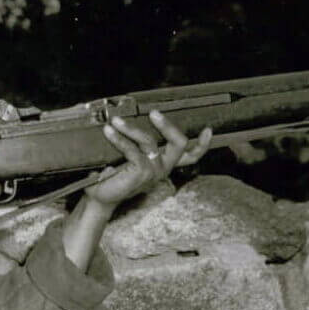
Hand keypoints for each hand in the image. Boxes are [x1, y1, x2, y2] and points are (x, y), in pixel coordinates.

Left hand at [87, 110, 212, 205]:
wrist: (100, 196)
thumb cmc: (113, 175)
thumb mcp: (128, 156)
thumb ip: (134, 143)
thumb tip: (128, 117)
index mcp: (164, 164)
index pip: (190, 157)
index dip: (202, 145)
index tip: (208, 130)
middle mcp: (163, 168)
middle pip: (180, 144)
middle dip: (168, 126)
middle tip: (154, 113)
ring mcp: (154, 172)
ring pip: (150, 141)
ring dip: (130, 128)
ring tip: (115, 121)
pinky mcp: (142, 173)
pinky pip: (132, 149)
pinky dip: (119, 139)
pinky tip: (109, 132)